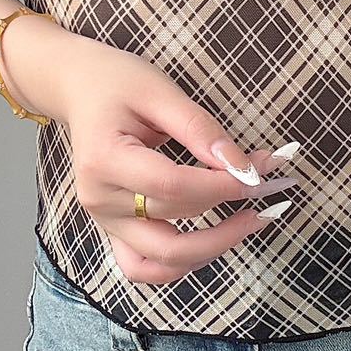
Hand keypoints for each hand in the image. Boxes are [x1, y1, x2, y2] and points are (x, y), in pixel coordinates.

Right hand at [40, 29, 300, 283]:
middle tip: (272, 198)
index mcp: (104, 160)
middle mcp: (99, 200)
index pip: (172, 186)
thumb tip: (242, 166)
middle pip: (171, 233)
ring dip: (212, 249)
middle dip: (229, 221)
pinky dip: (180, 264)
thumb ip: (200, 129)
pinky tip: (213, 241)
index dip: (222, 185)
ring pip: (162, 261)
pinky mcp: (113, 229)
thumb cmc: (117, 82)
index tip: (262, 173)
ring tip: (253, 221)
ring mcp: (103, 221)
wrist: (77, 88)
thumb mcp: (159, 90)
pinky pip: (144, 267)